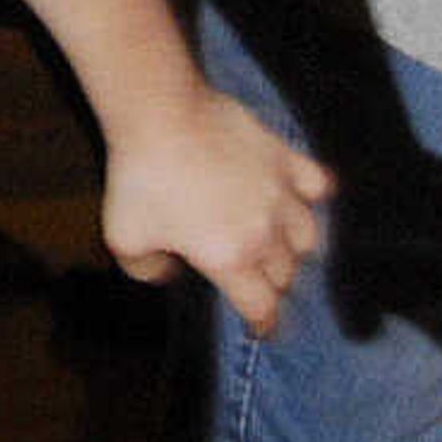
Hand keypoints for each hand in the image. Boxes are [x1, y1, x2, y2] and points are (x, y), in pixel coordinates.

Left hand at [99, 86, 331, 335]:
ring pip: (308, 237)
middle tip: (257, 280)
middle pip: (285, 275)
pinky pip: (318, 185)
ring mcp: (281, 194)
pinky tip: (303, 198)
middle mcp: (264, 233)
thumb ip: (146, 270)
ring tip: (279, 244)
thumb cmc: (140, 176)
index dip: (264, 325)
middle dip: (272, 284)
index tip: (262, 329)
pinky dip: (314, 196)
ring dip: (294, 248)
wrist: (160, 112)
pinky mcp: (285, 157)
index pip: (262, 308)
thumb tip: (170, 272)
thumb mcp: (123, 238)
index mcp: (229, 260)